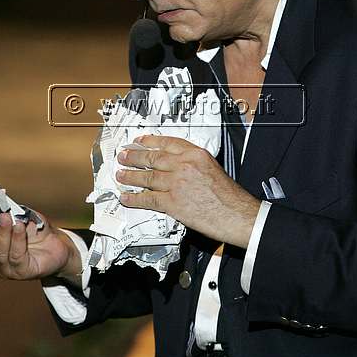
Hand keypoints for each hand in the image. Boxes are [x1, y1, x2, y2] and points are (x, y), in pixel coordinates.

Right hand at [0, 205, 80, 283]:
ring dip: (2, 232)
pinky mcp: (23, 272)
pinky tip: (20, 226)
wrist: (56, 244)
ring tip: (6, 216)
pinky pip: (17, 256)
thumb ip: (5, 208)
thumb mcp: (18, 215)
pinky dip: (17, 239)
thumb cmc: (32, 228)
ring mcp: (7, 270)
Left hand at [116, 135, 259, 247]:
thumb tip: (175, 165)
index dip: (150, 142)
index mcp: (196, 153)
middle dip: (135, 157)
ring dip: (130, 176)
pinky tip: (126, 197)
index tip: (139, 141)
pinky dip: (134, 198)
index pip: (167, 142)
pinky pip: (148, 198)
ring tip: (120, 174)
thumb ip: (193, 163)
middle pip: (153, 158)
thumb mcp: (212, 167)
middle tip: (123, 155)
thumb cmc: (229, 196)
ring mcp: (177, 183)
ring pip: (147, 177)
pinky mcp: (173, 202)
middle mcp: (184, 164)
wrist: (236, 214)